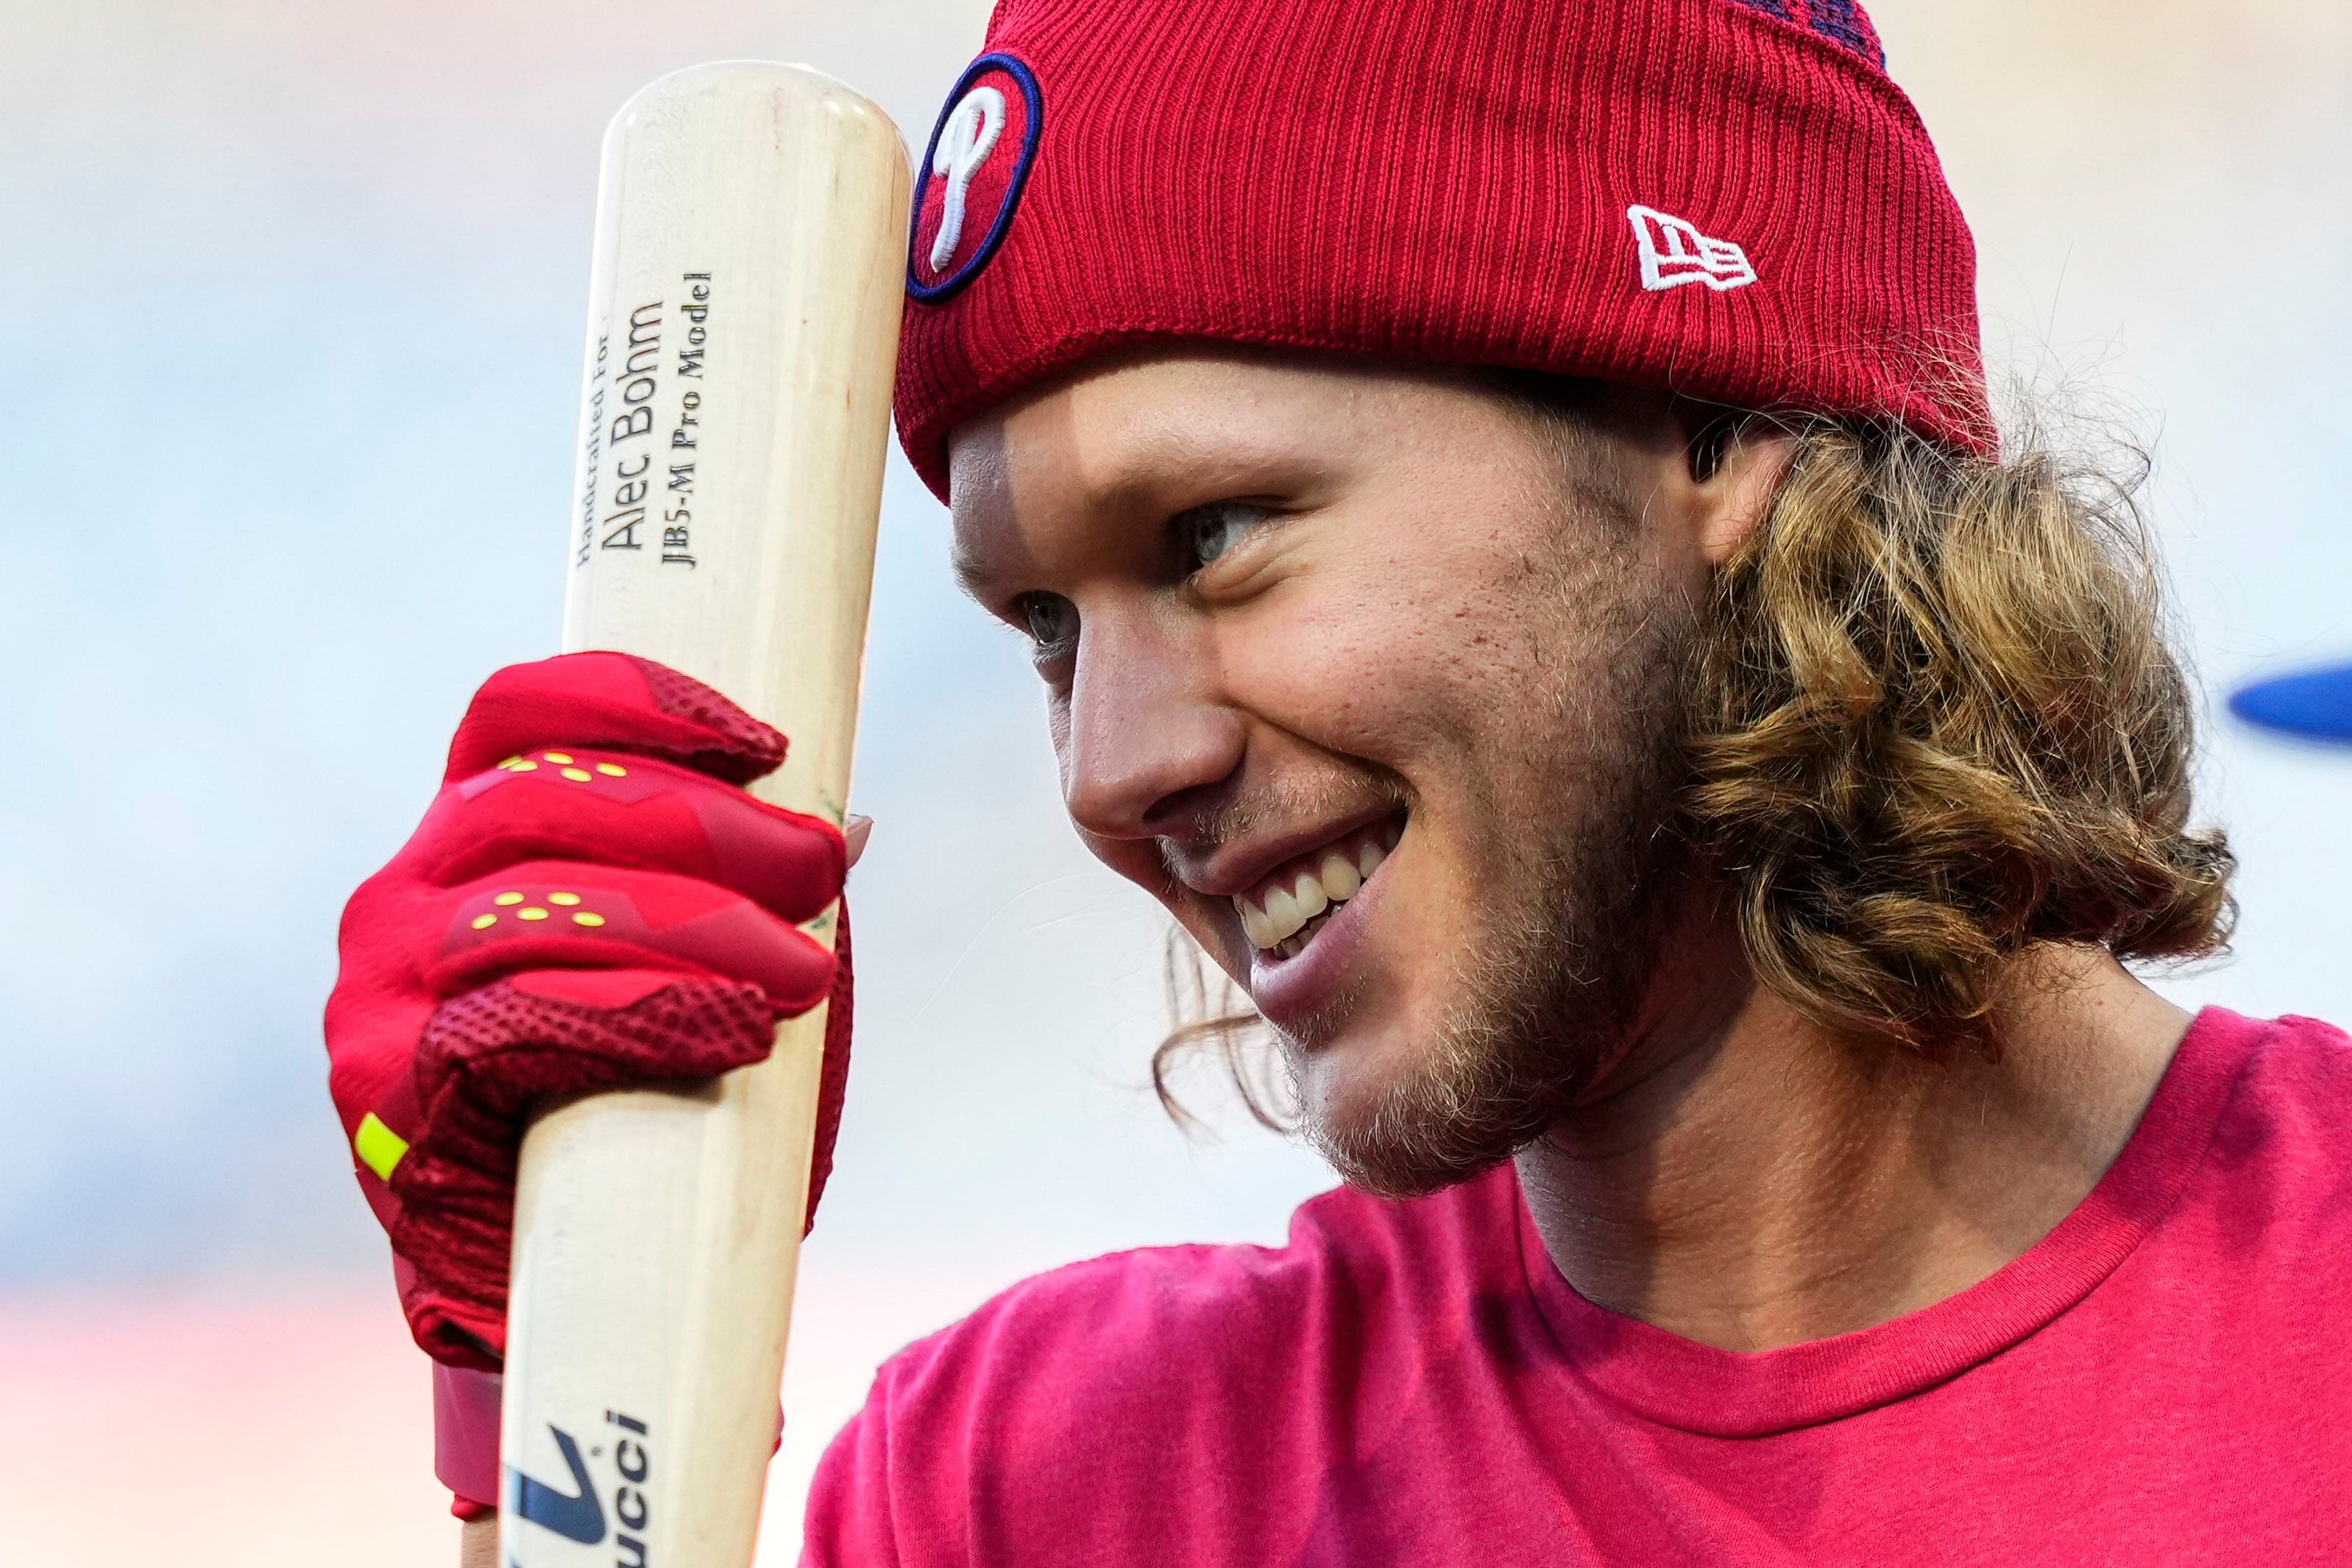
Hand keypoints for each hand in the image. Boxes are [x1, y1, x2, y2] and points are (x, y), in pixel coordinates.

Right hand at [325, 652, 853, 1368]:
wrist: (560, 1288)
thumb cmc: (643, 1109)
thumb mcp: (701, 975)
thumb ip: (747, 897)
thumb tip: (852, 816)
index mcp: (468, 836)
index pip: (519, 714)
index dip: (633, 698)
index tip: (766, 740)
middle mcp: (402, 892)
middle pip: (545, 803)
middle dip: (704, 826)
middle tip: (820, 869)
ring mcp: (379, 989)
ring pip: (533, 908)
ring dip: (690, 927)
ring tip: (802, 970)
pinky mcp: (381, 1088)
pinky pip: (507, 1027)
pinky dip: (634, 1017)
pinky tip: (729, 1031)